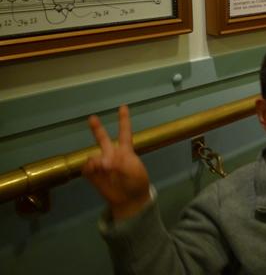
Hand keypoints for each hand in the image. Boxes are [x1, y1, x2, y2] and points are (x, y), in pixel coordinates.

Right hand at [82, 105, 150, 219]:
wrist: (129, 200)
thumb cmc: (136, 182)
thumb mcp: (134, 171)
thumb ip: (120, 164)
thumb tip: (103, 163)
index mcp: (126, 151)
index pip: (125, 133)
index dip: (123, 120)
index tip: (123, 107)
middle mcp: (112, 154)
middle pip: (103, 139)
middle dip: (97, 129)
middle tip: (92, 118)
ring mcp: (102, 164)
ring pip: (94, 155)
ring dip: (98, 160)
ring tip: (105, 168)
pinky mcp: (93, 174)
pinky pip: (87, 167)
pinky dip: (90, 168)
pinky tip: (95, 171)